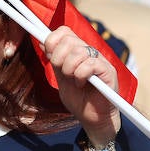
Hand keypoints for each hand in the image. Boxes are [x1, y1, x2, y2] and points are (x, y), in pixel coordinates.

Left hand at [43, 26, 119, 144]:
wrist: (93, 119)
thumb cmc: (79, 99)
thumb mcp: (61, 78)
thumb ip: (55, 61)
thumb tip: (41, 43)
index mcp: (77, 51)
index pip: (64, 31)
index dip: (52, 40)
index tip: (48, 54)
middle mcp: (89, 52)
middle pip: (69, 39)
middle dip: (58, 57)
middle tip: (63, 73)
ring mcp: (100, 60)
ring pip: (78, 52)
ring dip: (69, 69)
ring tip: (73, 80)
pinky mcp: (108, 71)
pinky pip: (89, 65)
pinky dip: (80, 76)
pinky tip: (82, 84)